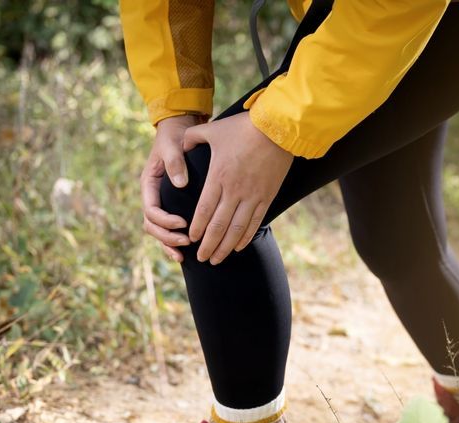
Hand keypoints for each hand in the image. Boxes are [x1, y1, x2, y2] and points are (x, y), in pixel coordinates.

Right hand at [141, 114, 204, 261]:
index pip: (151, 210)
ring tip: (183, 255)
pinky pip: (167, 229)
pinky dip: (172, 242)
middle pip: (151, 225)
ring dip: (168, 244)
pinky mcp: (170, 207)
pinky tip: (184, 253)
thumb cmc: (174, 137)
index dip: (165, 220)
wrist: (179, 131)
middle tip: (186, 241)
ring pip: (157, 231)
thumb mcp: (172, 146)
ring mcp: (160, 203)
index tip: (183, 223)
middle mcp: (152, 197)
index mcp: (149, 184)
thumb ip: (175, 162)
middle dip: (167, 237)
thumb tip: (180, 183)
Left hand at [182, 113, 292, 263]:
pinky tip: (238, 247)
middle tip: (201, 259)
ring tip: (216, 259)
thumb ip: (192, 138)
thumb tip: (181, 145)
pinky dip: (245, 237)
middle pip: (218, 226)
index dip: (197, 228)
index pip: (204, 210)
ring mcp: (252, 196)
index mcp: (218, 177)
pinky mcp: (267, 196)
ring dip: (225, 247)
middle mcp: (234, 191)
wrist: (278, 127)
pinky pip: (255, 223)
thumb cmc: (243, 127)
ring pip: (236, 229)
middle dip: (208, 245)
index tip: (192, 240)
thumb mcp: (213, 130)